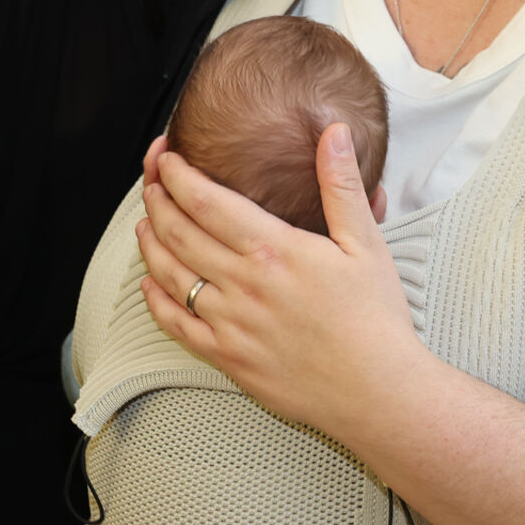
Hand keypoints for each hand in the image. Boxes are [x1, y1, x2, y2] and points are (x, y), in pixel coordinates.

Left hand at [135, 124, 428, 443]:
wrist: (379, 392)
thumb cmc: (376, 319)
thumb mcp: (366, 242)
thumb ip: (341, 184)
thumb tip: (335, 132)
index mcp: (273, 250)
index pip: (206, 201)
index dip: (177, 176)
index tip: (167, 160)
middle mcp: (243, 284)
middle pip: (178, 233)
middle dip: (157, 201)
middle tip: (150, 183)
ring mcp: (230, 324)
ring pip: (169, 275)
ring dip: (150, 244)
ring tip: (145, 223)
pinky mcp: (228, 359)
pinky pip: (176, 326)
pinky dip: (155, 301)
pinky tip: (149, 284)